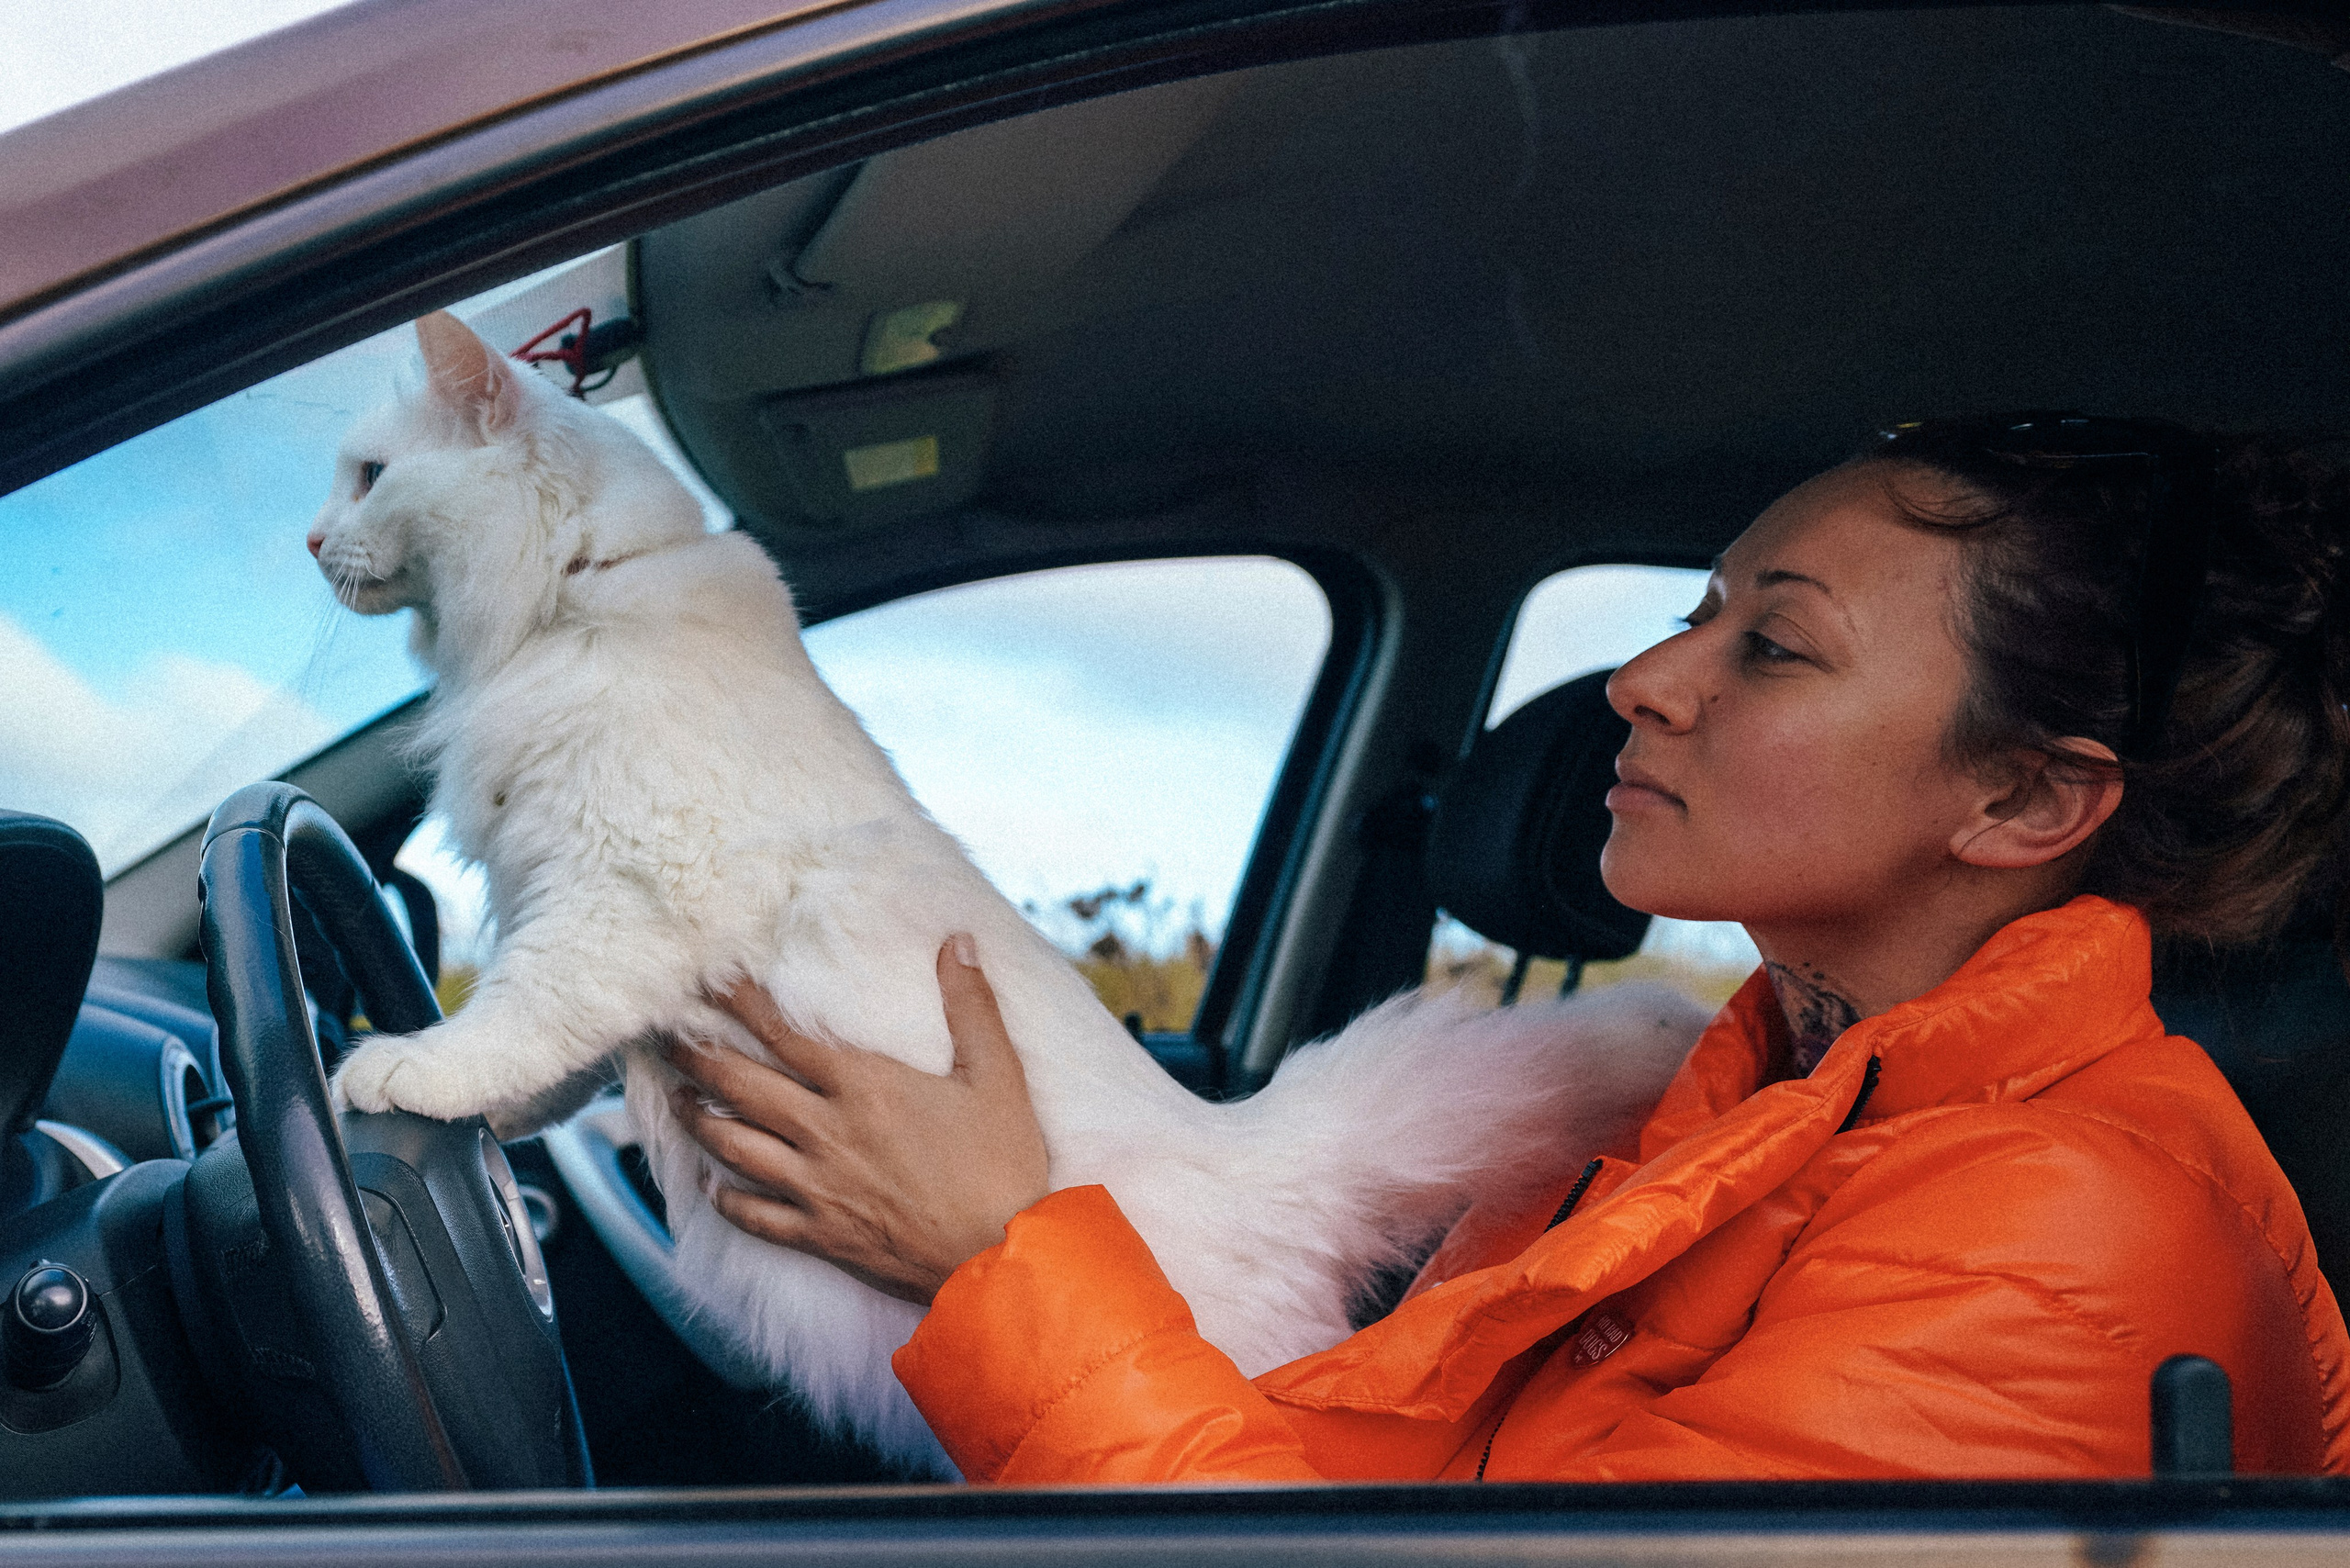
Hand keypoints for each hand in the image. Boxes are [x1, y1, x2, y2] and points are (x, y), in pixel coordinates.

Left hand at [667, 936, 1049, 1304]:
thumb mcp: (997, 1075)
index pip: (783, 1035)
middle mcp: (826, 1132)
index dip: (741, 1004)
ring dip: (701, 1119)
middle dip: (697, 1055)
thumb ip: (971, 1006)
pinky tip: (713, 1185)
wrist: (999, 1256)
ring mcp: (816, 1187)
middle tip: (667, 1035)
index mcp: (864, 1086)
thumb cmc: (1003, 1165)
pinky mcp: (819, 1235)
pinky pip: (753, 1215)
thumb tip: (960, 941)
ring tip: (680, 1098)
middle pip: (740, 1086)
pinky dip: (725, 1197)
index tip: (711, 980)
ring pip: (734, 1147)